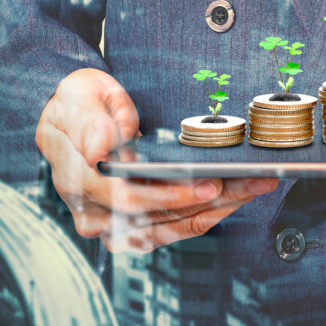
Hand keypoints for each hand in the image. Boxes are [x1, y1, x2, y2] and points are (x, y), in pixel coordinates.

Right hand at [35, 68, 276, 251]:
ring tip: (253, 187)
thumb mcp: (78, 95)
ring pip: (171, 228)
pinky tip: (233, 199)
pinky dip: (205, 216)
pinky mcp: (130, 229)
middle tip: (250, 182)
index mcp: (78, 178)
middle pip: (159, 217)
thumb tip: (99, 147)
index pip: (129, 198)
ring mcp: (111, 225)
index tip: (210, 185)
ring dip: (216, 210)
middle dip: (211, 200)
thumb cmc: (78, 103)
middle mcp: (93, 211)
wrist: (72, 117)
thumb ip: (88, 121)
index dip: (173, 195)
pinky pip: (172, 229)